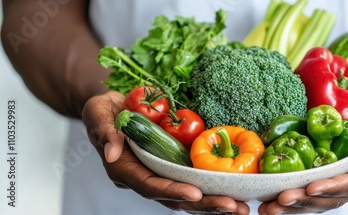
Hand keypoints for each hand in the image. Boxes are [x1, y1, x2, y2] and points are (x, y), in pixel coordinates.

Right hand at [82, 91, 249, 213]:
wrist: (114, 107)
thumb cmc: (103, 110)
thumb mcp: (97, 113)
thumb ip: (104, 131)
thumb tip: (112, 152)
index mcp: (126, 170)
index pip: (150, 186)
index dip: (172, 192)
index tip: (195, 194)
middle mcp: (145, 177)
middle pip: (176, 198)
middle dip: (205, 204)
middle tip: (233, 207)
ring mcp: (162, 174)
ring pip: (189, 195)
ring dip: (215, 202)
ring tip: (242, 206)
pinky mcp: (174, 166)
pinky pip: (195, 181)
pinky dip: (215, 188)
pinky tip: (237, 191)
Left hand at [258, 89, 347, 213]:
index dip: (332, 187)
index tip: (311, 188)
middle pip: (332, 198)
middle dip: (305, 201)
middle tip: (279, 201)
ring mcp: (345, 180)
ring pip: (319, 200)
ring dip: (294, 206)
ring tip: (268, 208)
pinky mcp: (331, 175)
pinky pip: (312, 190)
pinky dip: (293, 195)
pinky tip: (270, 199)